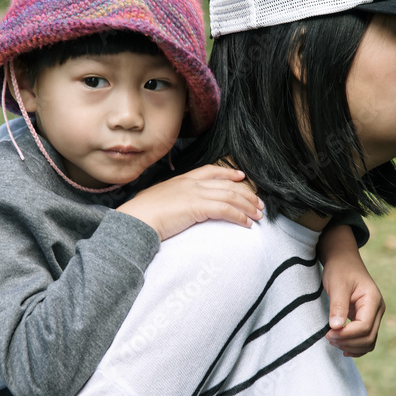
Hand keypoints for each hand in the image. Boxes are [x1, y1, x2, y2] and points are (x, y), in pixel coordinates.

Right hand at [117, 165, 263, 240]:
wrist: (136, 220)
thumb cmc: (143, 215)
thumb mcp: (160, 201)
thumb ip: (174, 201)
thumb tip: (179, 209)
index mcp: (182, 179)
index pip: (211, 171)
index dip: (228, 173)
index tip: (242, 177)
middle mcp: (191, 183)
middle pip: (226, 185)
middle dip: (246, 194)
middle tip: (259, 203)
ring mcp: (194, 193)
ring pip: (230, 196)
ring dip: (247, 206)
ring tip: (258, 216)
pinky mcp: (197, 206)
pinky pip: (225, 209)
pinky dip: (239, 216)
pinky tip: (246, 223)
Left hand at [318, 224, 383, 356]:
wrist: (343, 261)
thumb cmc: (340, 269)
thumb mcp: (337, 285)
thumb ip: (338, 306)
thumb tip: (336, 327)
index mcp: (373, 300)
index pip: (364, 326)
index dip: (347, 334)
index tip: (328, 333)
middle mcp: (377, 309)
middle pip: (368, 337)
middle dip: (348, 342)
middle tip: (328, 337)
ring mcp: (374, 315)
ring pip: (369, 342)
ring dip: (351, 346)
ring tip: (332, 341)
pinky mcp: (367, 319)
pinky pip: (366, 339)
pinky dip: (356, 347)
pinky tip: (342, 347)